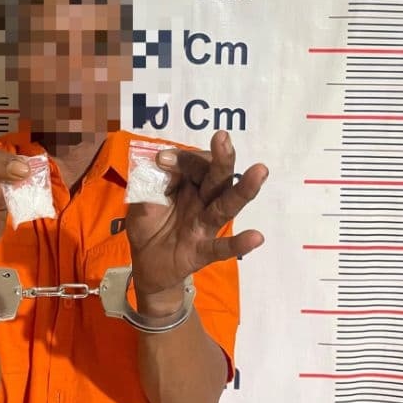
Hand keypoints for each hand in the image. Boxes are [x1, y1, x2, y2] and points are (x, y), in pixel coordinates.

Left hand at [125, 130, 267, 315]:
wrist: (146, 265)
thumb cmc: (148, 225)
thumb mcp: (141, 200)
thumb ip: (148, 184)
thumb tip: (157, 166)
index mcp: (188, 184)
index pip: (194, 164)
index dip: (181, 159)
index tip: (161, 159)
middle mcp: (202, 200)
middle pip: (217, 177)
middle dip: (221, 158)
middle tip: (222, 137)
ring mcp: (204, 225)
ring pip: (226, 205)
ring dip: (243, 189)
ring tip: (260, 170)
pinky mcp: (202, 251)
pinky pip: (221, 247)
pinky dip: (238, 244)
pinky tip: (256, 237)